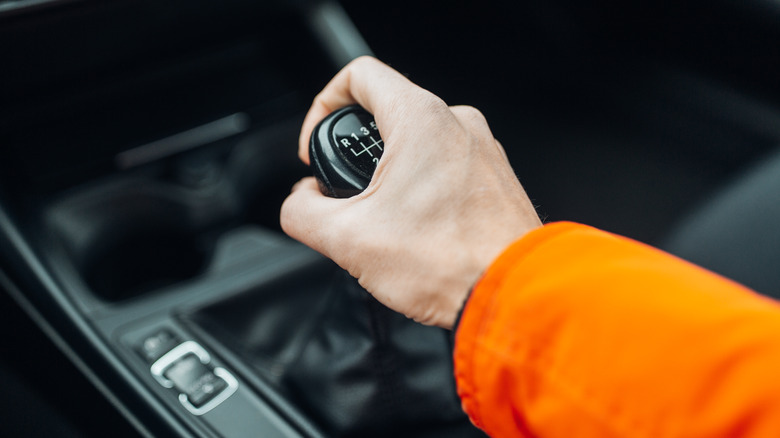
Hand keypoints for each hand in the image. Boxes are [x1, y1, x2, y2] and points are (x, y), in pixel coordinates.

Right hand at [281, 57, 541, 328]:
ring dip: (391, 175)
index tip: (319, 148)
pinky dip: (423, 189)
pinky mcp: (495, 177)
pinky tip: (420, 230)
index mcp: (420, 119)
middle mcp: (457, 123)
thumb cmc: (449, 263)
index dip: (324, 106)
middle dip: (357, 154)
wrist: (511, 294)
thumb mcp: (349, 240)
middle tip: (351, 196)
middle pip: (388, 112)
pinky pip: (447, 166)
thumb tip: (300, 203)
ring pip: (418, 143)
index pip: (358, 75)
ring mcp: (481, 149)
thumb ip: (303, 212)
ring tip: (387, 221)